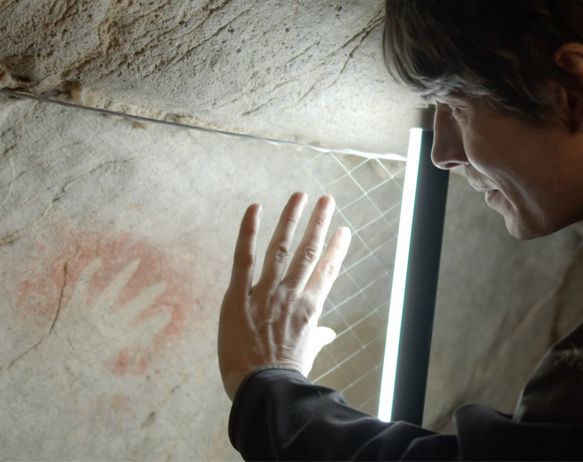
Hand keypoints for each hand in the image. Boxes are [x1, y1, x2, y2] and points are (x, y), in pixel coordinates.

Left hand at [218, 192, 351, 400]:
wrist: (263, 387)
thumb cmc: (286, 374)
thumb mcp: (307, 355)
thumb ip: (318, 339)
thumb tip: (329, 334)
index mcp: (310, 308)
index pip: (328, 270)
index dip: (336, 248)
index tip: (344, 230)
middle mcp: (292, 293)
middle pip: (308, 251)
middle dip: (319, 223)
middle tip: (327, 199)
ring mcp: (265, 292)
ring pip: (281, 247)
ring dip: (292, 219)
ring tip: (300, 196)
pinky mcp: (238, 296)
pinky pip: (244, 258)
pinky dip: (248, 232)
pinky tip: (255, 208)